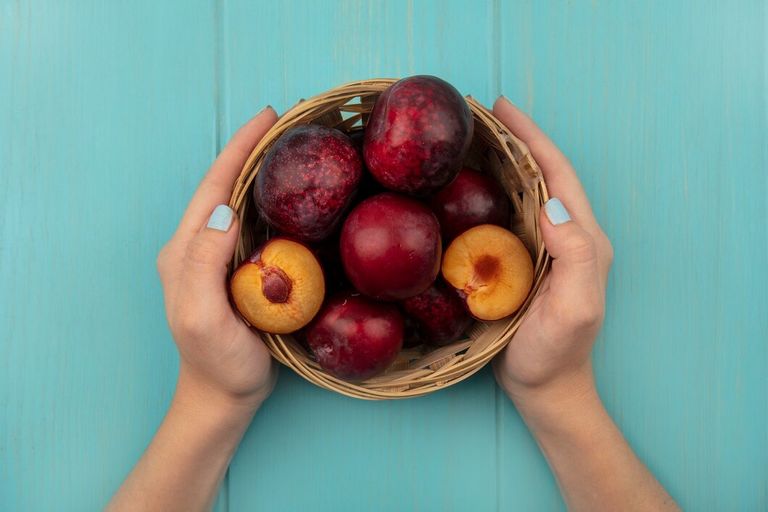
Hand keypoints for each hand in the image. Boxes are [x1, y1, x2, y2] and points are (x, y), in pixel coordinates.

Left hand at [156, 107, 278, 409]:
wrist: (224, 396)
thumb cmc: (217, 362)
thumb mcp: (203, 316)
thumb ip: (204, 262)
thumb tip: (227, 209)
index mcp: (186, 251)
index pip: (215, 188)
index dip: (240, 149)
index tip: (268, 118)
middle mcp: (199, 246)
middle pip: (226, 186)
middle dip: (253, 150)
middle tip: (288, 123)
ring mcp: (219, 257)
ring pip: (241, 201)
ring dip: (263, 170)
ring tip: (292, 145)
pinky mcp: (239, 269)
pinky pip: (257, 224)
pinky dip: (273, 199)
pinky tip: (293, 193)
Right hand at [491, 96, 613, 403]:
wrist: (543, 387)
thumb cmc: (556, 353)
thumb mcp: (575, 308)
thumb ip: (576, 256)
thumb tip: (552, 205)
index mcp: (582, 238)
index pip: (557, 175)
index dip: (532, 138)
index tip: (502, 109)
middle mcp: (566, 235)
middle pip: (540, 173)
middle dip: (514, 139)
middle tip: (478, 115)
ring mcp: (542, 248)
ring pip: (522, 190)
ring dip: (498, 160)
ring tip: (469, 137)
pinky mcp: (520, 260)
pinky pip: (504, 214)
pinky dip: (487, 191)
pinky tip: (464, 185)